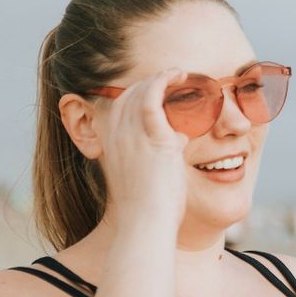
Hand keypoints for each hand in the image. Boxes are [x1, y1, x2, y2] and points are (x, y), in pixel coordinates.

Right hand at [94, 69, 189, 231]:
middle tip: (174, 77)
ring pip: (140, 91)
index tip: (161, 88)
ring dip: (161, 78)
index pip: (120, 107)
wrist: (146, 222)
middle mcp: (117, 135)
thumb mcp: (152, 172)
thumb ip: (162, 151)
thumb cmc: (152, 207)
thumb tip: (182, 137)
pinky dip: (163, 81)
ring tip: (181, 74)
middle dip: (151, 82)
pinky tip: (178, 75)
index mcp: (112, 144)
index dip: (140, 93)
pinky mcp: (151, 137)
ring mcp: (131, 135)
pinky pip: (152, 98)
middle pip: (128, 94)